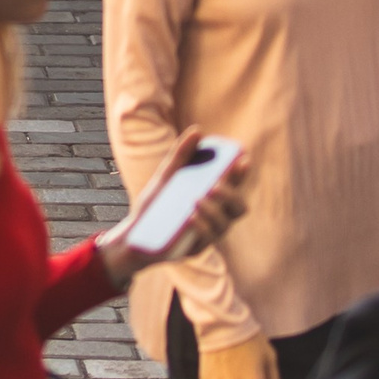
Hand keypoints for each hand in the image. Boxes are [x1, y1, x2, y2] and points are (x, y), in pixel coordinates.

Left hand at [97, 128, 252, 285]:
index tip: (243, 159)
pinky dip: (201, 225)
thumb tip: (197, 130)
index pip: (235, 186)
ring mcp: (208, 234)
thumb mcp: (166, 175)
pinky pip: (207, 239)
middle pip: (239, 208)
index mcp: (213, 198)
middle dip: (231, 195)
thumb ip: (181, 154)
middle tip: (215, 185)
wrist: (135, 232)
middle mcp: (216, 216)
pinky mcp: (196, 249)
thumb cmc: (156, 203)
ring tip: (196, 199)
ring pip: (225, 224)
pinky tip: (190, 216)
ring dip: (214, 210)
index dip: (242, 174)